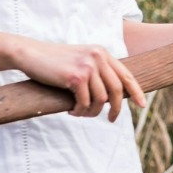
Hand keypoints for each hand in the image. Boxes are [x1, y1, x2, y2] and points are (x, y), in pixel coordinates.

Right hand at [7, 36, 145, 119]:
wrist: (30, 53)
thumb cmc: (53, 61)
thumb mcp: (80, 60)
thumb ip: (97, 71)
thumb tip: (113, 96)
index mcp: (102, 53)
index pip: (126, 75)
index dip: (136, 91)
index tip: (142, 105)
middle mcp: (98, 57)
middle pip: (116, 90)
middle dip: (116, 109)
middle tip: (111, 119)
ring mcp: (88, 66)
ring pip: (100, 100)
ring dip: (91, 112)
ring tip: (80, 113)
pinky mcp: (75, 77)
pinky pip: (85, 102)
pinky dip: (79, 111)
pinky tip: (71, 111)